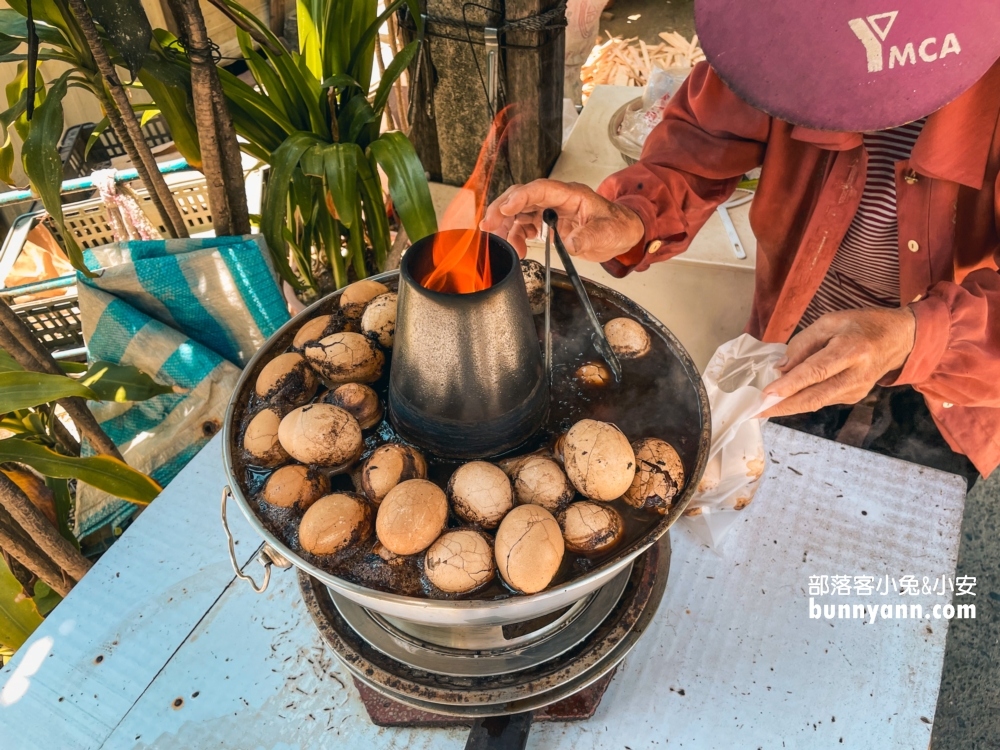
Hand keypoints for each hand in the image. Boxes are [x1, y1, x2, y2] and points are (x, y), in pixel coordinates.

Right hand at [479, 179, 644, 261]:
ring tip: (508, 247)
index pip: (540, 189)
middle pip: (522, 197)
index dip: (521, 197)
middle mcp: (556, 199)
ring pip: (520, 212)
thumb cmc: (616, 226)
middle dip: (503, 209)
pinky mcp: (547, 221)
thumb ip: (587, 237)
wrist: (621, 233)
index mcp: (571, 194)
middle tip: (489, 226)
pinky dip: (517, 236)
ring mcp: (550, 209)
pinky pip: (525, 225)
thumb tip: (570, 242)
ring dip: (508, 228)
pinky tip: (519, 248)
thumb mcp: (606, 233)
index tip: (506, 208)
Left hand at [759, 307, 915, 418]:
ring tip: (763, 406)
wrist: (898, 340)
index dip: (791, 384)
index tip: (768, 393)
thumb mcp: (830, 322)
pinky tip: (785, 398)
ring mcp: (857, 390)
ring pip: (816, 402)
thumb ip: (803, 343)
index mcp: (852, 350)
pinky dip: (801, 400)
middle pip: (815, 396)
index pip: (817, 371)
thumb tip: (780, 368)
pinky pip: (822, 399)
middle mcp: (857, 375)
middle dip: (783, 406)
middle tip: (756, 411)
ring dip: (789, 405)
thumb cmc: (861, 325)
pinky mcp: (854, 397)